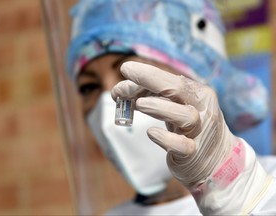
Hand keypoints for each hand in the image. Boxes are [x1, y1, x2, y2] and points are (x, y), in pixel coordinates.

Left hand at [111, 61, 235, 188]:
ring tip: (138, 104)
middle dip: (151, 79)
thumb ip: (153, 98)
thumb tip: (121, 90)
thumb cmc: (189, 129)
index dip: (147, 74)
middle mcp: (202, 110)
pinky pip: (182, 145)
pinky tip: (151, 132)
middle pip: (180, 89)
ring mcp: (200, 132)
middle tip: (127, 74)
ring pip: (186, 116)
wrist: (217, 160)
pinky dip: (166, 137)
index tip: (125, 69)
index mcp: (197, 95)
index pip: (171, 80)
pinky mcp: (194, 153)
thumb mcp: (175, 109)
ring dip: (159, 107)